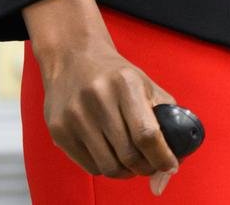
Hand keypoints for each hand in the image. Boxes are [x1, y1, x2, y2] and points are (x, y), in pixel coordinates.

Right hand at [32, 31, 182, 190]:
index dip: (162, 158)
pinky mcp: (58, 129)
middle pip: (129, 155)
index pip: (147, 135)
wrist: (71, 57)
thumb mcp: (145, 85)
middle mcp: (97, 97)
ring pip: (109, 166)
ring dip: (125, 171)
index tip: (169, 165)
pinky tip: (108, 152)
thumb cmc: (114, 75)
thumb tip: (171, 168)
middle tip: (148, 164)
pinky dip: (104, 167)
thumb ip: (166, 120)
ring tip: (129, 161)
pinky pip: (89, 166)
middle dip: (145, 167)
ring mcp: (74, 115)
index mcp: (125, 83)